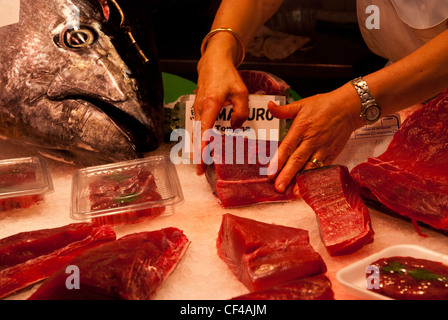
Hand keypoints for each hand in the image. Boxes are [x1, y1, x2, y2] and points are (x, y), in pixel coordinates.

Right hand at [193, 34, 248, 173]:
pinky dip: (201, 138)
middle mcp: (200, 108)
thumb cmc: (227, 75)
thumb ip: (241, 112)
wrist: (213, 61)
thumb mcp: (241, 92)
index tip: (201, 163)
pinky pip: (198, 126)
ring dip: (199, 147)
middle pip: (197, 136)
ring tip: (204, 161)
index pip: (205, 131)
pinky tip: (207, 146)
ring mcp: (197, 108)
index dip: (203, 148)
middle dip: (198, 154)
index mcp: (211, 105)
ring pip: (196, 132)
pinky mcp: (198, 108)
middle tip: (201, 171)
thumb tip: (235, 127)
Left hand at [267, 84, 362, 192]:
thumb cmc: (323, 105)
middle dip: (286, 175)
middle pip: (297, 160)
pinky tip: (308, 186)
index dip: (278, 161)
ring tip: (293, 192)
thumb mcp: (302, 104)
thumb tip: (269, 106)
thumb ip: (284, 110)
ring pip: (310, 167)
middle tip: (278, 187)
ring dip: (301, 180)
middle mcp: (311, 140)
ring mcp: (322, 148)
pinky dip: (315, 177)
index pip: (287, 147)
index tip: (270, 172)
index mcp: (301, 128)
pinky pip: (322, 167)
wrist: (349, 108)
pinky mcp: (332, 153)